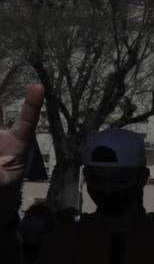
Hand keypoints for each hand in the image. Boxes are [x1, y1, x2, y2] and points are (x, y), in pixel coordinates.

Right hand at [0, 83, 42, 198]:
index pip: (26, 122)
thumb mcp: (3, 182)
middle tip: (0, 75)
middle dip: (0, 98)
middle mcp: (1, 135)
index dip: (32, 105)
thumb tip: (3, 158)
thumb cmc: (4, 188)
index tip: (39, 87)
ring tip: (0, 112)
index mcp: (16, 143)